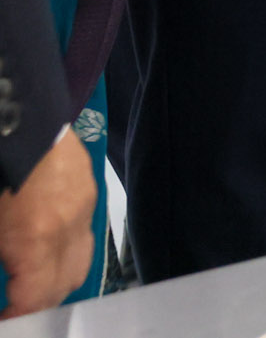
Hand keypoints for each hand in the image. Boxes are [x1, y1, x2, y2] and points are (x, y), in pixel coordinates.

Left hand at [0, 128, 97, 317]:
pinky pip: (83, 235)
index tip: (5, 320)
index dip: (17, 316)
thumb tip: (6, 274)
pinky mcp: (87, 191)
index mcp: (37, 237)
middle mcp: (69, 226)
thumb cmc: (1, 169)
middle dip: (38, 303)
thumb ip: (1, 254)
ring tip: (26, 283)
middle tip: (14, 306)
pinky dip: (65, 252)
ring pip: (80, 263)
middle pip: (63, 286)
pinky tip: (41, 248)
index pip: (34, 298)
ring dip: (55, 281)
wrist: (22, 117)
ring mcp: (83, 207)